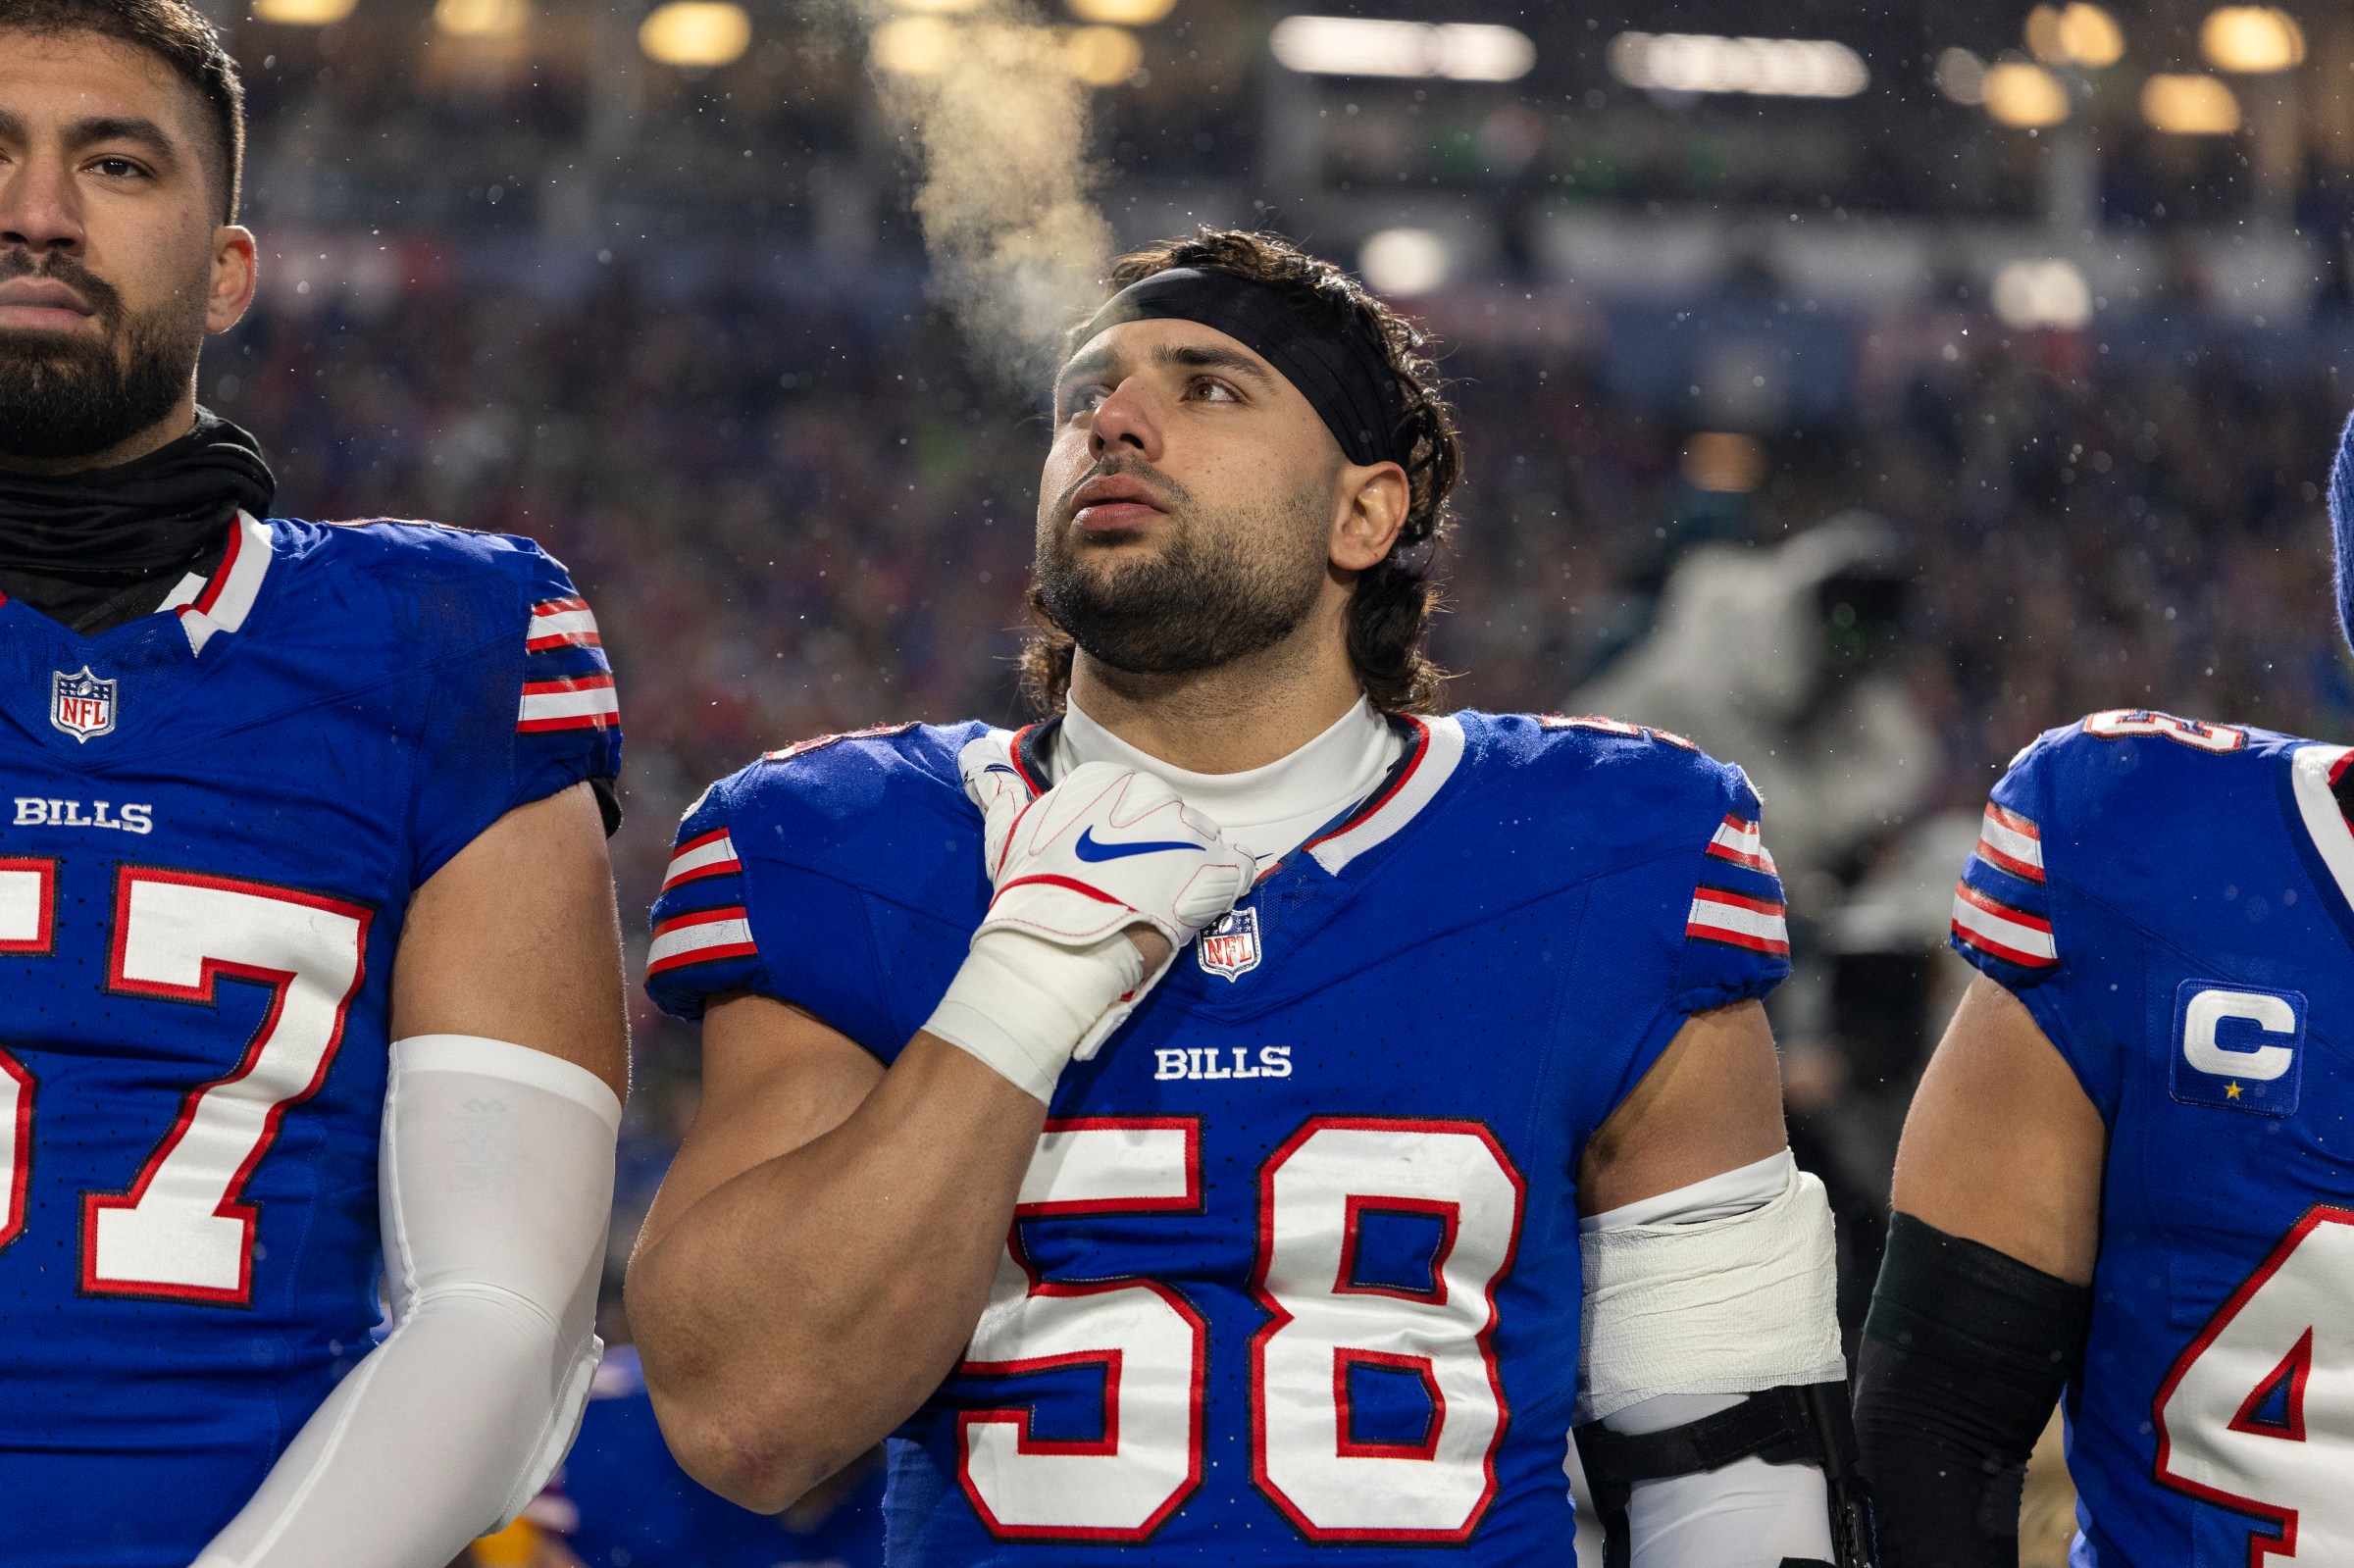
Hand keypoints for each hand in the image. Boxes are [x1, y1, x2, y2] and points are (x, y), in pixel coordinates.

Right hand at [925, 747, 1248, 1098]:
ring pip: (1200, 841)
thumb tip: (975, 755)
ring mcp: (1183, 830)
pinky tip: (1204, 904)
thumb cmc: (1029, 894)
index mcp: (1105, 781)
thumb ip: (998, 790)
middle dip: (1160, 851)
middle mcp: (1148, 794)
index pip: (1132, 799)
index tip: (1111, 866)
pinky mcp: (1209, 871)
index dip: (1126, 836)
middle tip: (1137, 890)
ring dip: (1190, 869)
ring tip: (1165, 903)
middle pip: (1169, 817)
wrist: (1055, 949)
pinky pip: (1233, 869)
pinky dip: (1225, 885)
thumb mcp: (1008, 833)